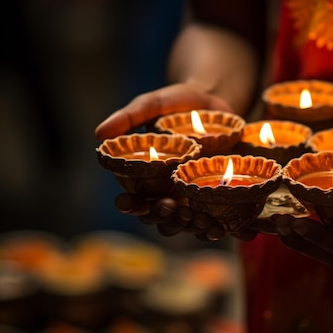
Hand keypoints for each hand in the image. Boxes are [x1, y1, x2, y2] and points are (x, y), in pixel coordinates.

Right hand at [95, 81, 236, 239]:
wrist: (215, 102)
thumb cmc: (176, 104)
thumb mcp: (152, 104)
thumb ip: (128, 117)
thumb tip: (98, 134)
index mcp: (147, 178)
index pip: (134, 200)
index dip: (130, 205)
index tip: (126, 202)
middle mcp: (169, 192)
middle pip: (162, 217)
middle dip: (163, 217)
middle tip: (169, 206)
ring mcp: (194, 197)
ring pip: (190, 223)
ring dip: (194, 227)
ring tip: (202, 222)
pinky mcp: (219, 197)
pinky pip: (219, 219)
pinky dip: (225, 227)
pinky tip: (233, 230)